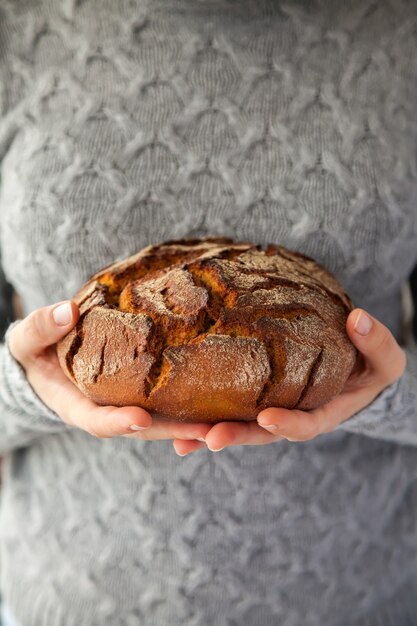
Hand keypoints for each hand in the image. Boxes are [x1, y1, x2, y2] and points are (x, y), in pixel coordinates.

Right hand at [8, 301, 210, 442]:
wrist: (49, 356)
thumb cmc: (36, 350)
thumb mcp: (27, 341)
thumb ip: (41, 328)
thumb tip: (66, 310)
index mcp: (77, 406)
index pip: (98, 420)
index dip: (118, 422)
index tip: (140, 419)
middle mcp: (108, 411)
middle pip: (143, 427)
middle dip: (173, 431)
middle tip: (204, 431)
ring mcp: (128, 403)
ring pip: (162, 418)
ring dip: (191, 422)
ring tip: (225, 420)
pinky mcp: (143, 392)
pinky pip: (169, 400)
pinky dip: (192, 403)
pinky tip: (220, 396)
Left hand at [173, 308, 406, 455]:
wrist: (352, 370)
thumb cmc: (370, 365)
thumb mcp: (384, 358)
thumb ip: (376, 343)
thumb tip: (358, 318)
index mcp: (323, 413)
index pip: (305, 424)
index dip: (287, 424)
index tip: (267, 417)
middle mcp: (292, 417)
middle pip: (262, 433)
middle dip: (238, 436)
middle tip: (210, 437)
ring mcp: (271, 411)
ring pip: (240, 427)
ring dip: (211, 434)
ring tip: (181, 438)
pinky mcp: (254, 400)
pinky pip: (228, 412)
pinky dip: (203, 422)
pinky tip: (176, 430)